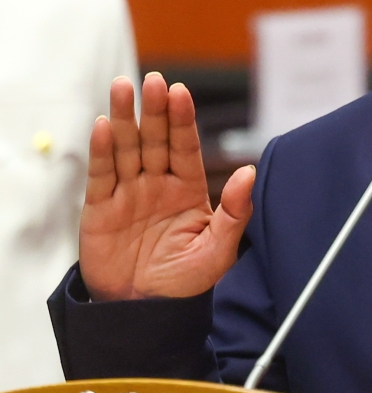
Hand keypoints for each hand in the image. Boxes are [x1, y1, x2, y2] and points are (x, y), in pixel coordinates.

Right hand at [79, 72, 255, 300]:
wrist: (146, 312)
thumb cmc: (184, 282)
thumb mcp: (218, 250)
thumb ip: (235, 212)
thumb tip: (250, 172)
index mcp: (187, 189)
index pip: (185, 147)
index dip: (183, 120)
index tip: (181, 92)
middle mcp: (157, 184)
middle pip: (155, 139)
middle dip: (155, 110)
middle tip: (154, 81)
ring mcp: (129, 193)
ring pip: (126, 148)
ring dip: (124, 118)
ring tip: (124, 88)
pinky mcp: (101, 207)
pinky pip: (102, 174)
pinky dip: (102, 150)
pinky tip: (103, 125)